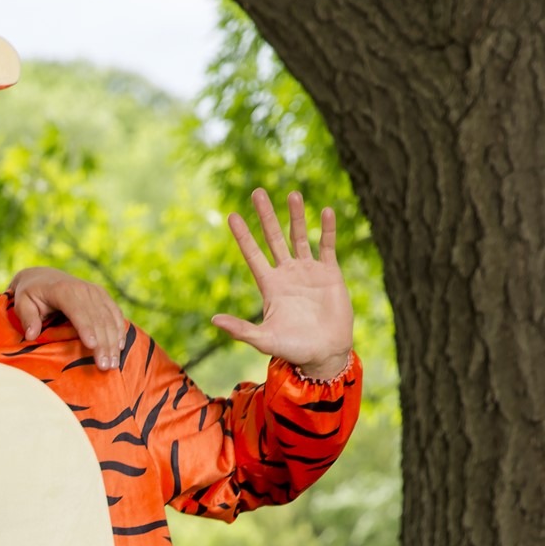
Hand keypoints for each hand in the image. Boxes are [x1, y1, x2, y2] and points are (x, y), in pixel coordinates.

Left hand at [9, 267, 126, 368]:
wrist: (43, 277)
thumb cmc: (31, 294)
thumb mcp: (22, 303)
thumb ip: (27, 318)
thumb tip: (31, 335)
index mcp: (64, 290)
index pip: (78, 311)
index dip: (86, 328)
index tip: (92, 346)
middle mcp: (83, 289)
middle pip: (97, 318)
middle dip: (103, 343)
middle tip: (105, 367)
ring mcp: (95, 291)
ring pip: (109, 318)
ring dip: (113, 341)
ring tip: (113, 364)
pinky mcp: (103, 296)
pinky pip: (115, 314)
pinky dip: (119, 330)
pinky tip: (119, 348)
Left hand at [212, 188, 353, 379]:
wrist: (325, 354)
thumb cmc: (293, 350)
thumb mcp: (264, 339)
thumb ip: (241, 330)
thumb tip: (214, 320)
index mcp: (270, 286)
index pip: (253, 254)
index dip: (243, 235)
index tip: (231, 215)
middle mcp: (287, 274)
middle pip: (274, 238)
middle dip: (266, 216)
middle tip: (257, 192)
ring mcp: (309, 271)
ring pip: (300, 237)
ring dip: (296, 216)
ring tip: (292, 194)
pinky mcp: (330, 273)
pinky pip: (327, 246)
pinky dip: (327, 229)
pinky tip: (325, 211)